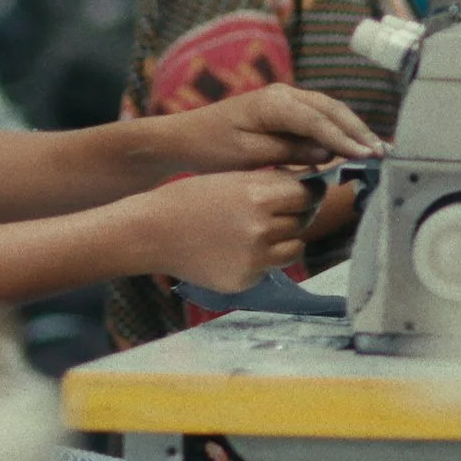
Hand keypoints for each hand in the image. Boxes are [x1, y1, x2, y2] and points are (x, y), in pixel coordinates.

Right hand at [139, 170, 313, 291]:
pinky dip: (261, 261)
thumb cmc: (189, 199)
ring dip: (284, 241)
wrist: (152, 233)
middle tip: (268, 214)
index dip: (301, 194)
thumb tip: (308, 189)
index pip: (306, 195)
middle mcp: (262, 228)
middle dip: (291, 216)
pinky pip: (270, 268)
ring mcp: (255, 258)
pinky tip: (235, 251)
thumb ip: (269, 185)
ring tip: (256, 234)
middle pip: (302, 222)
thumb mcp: (230, 180)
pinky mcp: (246, 280)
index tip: (294, 195)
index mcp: (258, 196)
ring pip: (294, 249)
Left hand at [168, 84, 379, 173]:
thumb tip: (325, 155)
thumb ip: (287, 152)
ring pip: (329, 112)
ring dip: (352, 131)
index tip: (366, 156)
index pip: (318, 121)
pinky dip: (337, 132)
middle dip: (358, 132)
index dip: (345, 139)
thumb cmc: (210, 147)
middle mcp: (283, 94)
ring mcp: (285, 100)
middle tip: (381, 155)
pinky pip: (318, 119)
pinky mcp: (285, 111)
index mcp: (273, 101)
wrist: (184, 138)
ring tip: (375, 152)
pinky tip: (352, 149)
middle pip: (331, 110)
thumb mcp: (248, 155)